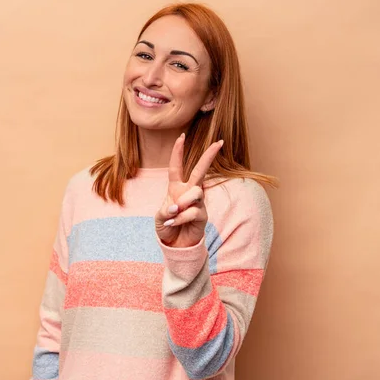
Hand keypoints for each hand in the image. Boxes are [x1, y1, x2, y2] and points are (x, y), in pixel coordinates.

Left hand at [155, 133, 223, 247]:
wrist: (175, 244)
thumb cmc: (167, 225)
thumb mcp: (160, 217)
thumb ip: (166, 210)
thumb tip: (177, 206)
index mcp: (176, 188)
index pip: (177, 167)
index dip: (178, 152)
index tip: (181, 136)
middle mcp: (189, 192)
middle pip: (200, 170)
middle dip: (209, 156)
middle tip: (219, 142)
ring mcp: (198, 203)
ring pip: (195, 192)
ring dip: (183, 203)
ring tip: (175, 212)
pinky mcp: (202, 215)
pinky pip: (193, 211)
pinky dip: (181, 218)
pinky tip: (175, 223)